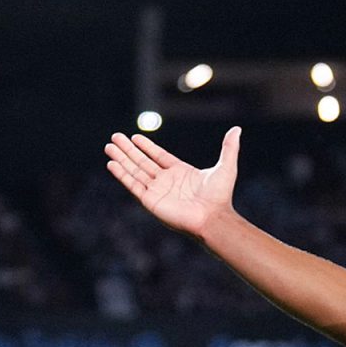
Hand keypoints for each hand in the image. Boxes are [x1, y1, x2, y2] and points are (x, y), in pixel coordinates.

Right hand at [104, 126, 241, 237]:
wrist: (213, 217)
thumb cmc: (220, 196)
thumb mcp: (226, 167)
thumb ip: (229, 148)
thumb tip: (237, 129)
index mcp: (181, 173)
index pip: (159, 157)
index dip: (146, 147)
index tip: (134, 137)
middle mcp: (167, 181)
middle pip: (143, 162)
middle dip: (128, 150)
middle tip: (115, 137)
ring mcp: (158, 191)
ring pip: (135, 171)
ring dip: (122, 159)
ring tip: (109, 146)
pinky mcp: (150, 201)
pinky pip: (133, 185)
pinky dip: (122, 174)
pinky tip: (111, 164)